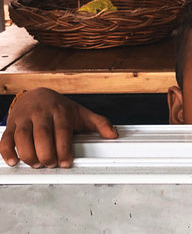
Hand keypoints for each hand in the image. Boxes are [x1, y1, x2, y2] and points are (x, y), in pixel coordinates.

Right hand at [0, 88, 117, 167]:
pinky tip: (14, 161)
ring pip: (22, 136)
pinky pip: (6, 137)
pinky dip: (7, 151)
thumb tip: (113, 134)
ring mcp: (25, 118)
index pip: (62, 131)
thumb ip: (99, 124)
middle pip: (42, 134)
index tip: (66, 162)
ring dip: (28, 154)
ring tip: (37, 164)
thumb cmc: (61, 108)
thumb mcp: (82, 113)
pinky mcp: (12, 123)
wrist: (38, 94)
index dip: (64, 148)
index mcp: (60, 111)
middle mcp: (41, 113)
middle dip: (46, 153)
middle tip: (51, 164)